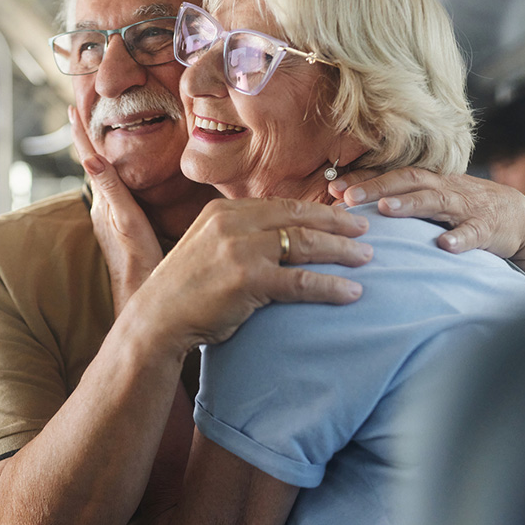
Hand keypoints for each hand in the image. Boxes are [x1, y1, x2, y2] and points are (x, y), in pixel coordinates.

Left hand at [70, 106, 162, 314]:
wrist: (142, 295)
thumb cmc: (140, 260)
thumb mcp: (127, 220)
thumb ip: (111, 189)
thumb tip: (90, 156)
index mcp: (104, 201)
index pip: (90, 159)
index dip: (81, 134)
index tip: (72, 109)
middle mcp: (103, 207)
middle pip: (93, 165)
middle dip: (87, 138)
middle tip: (80, 113)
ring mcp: (110, 218)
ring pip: (103, 178)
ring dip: (98, 155)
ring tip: (95, 136)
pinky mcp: (121, 227)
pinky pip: (114, 191)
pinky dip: (112, 174)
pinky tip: (117, 176)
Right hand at [126, 197, 372, 352]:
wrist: (157, 320)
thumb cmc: (184, 291)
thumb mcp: (206, 248)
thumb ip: (236, 236)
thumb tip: (274, 237)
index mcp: (223, 211)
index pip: (281, 205)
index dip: (316, 210)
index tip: (341, 217)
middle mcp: (233, 223)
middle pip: (299, 217)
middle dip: (338, 223)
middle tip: (366, 231)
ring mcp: (241, 250)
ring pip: (306, 244)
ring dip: (342, 251)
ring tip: (367, 258)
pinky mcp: (249, 280)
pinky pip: (301, 281)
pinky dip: (330, 286)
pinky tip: (351, 292)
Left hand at [330, 167, 524, 295]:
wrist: (516, 216)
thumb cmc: (461, 210)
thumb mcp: (429, 202)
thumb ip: (396, 201)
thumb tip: (346, 204)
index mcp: (428, 183)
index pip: (391, 176)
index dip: (362, 180)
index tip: (332, 189)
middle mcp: (444, 189)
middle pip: (408, 181)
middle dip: (376, 187)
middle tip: (347, 198)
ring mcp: (465, 207)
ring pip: (436, 200)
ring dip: (410, 204)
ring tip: (385, 209)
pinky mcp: (487, 228)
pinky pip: (473, 232)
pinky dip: (460, 238)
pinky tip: (444, 246)